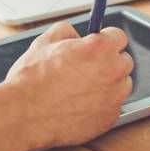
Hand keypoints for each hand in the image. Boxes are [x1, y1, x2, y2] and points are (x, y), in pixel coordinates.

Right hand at [3, 21, 132, 149]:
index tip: (99, 44)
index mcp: (100, 48)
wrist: (25, 112)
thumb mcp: (45, 41)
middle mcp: (113, 72)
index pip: (119, 36)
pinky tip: (80, 104)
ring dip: (109, 84)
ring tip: (82, 88)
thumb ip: (67, 31)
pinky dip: (101, 105)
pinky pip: (113, 107)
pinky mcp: (109, 119)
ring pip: (122, 85)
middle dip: (109, 61)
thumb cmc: (33, 79)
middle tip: (88, 67)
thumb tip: (75, 34)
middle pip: (125, 61)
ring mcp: (113, 98)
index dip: (106, 39)